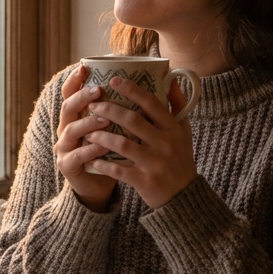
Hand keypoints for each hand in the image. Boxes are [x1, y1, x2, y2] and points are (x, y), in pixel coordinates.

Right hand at [53, 65, 117, 211]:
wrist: (99, 184)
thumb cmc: (111, 151)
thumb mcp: (116, 127)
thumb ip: (123, 107)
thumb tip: (150, 84)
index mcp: (77, 115)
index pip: (70, 92)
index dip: (75, 80)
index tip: (85, 67)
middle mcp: (66, 127)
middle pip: (68, 107)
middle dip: (82, 97)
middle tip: (98, 91)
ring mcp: (65, 146)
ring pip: (71, 130)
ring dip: (88, 123)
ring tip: (105, 119)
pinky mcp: (67, 165)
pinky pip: (77, 156)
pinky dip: (90, 150)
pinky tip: (103, 146)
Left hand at [83, 76, 197, 208]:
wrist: (184, 195)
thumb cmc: (180, 158)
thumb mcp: (184, 131)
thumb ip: (178, 104)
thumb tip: (170, 77)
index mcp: (173, 128)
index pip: (151, 103)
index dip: (131, 89)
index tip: (113, 80)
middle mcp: (165, 143)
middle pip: (132, 120)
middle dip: (109, 110)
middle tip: (92, 105)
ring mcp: (154, 163)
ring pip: (122, 144)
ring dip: (101, 136)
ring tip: (88, 131)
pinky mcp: (144, 181)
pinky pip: (118, 169)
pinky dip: (103, 163)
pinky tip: (91, 158)